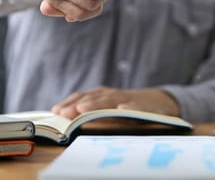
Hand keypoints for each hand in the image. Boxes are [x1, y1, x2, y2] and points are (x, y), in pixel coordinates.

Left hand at [51, 86, 179, 119]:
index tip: (55, 111)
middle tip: (65, 113)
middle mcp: (113, 95)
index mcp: (102, 95)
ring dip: (97, 104)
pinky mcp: (145, 106)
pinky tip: (123, 109)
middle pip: (94, 98)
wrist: (159, 102)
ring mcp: (129, 99)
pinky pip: (137, 107)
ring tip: (84, 109)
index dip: (69, 103)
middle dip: (78, 105)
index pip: (82, 97)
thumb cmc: (128, 108)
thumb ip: (91, 113)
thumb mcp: (108, 109)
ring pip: (112, 100)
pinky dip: (130, 107)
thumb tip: (64, 118)